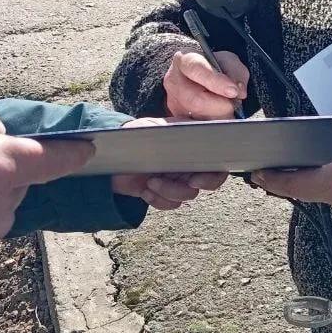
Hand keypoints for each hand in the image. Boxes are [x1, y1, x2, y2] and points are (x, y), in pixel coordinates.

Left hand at [111, 117, 228, 209]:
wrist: (114, 153)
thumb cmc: (135, 134)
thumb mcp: (152, 128)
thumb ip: (171, 132)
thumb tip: (188, 138)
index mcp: (194, 143)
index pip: (217, 160)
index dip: (213, 175)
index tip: (194, 179)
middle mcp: (191, 162)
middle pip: (208, 183)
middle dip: (186, 188)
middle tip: (166, 185)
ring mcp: (180, 178)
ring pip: (188, 195)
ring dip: (168, 192)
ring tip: (150, 182)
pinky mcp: (166, 192)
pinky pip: (171, 204)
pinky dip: (159, 201)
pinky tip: (146, 191)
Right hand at [163, 50, 248, 119]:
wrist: (198, 76)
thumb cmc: (213, 67)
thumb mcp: (228, 61)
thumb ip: (236, 73)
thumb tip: (239, 92)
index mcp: (185, 60)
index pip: (197, 70)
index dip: (216, 82)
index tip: (233, 91)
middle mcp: (174, 81)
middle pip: (196, 101)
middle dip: (221, 105)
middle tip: (233, 102)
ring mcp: (173, 102)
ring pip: (199, 118)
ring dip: (219, 115)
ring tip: (225, 106)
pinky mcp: (178, 118)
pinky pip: (199, 126)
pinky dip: (214, 122)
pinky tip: (218, 114)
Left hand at [251, 133, 331, 211]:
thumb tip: (307, 172)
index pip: (296, 186)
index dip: (274, 181)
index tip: (256, 174)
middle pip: (302, 191)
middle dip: (281, 182)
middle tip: (261, 171)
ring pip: (314, 190)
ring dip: (296, 182)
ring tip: (279, 170)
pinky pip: (328, 188)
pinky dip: (313, 181)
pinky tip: (309, 170)